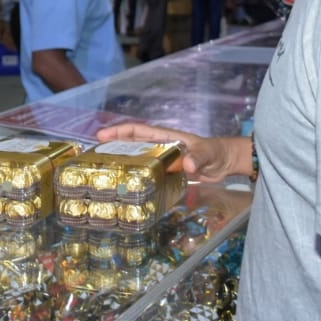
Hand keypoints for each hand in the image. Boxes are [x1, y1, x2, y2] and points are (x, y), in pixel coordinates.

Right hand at [96, 123, 240, 182]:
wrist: (227, 163)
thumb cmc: (217, 152)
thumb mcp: (208, 152)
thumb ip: (199, 157)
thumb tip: (187, 164)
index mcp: (166, 137)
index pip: (139, 131)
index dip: (120, 132)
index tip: (102, 136)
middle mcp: (161, 147)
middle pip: (133, 145)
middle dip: (114, 148)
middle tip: (94, 157)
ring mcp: (164, 161)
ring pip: (138, 160)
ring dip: (123, 164)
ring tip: (104, 173)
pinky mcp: (168, 174)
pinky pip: (149, 174)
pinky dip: (138, 179)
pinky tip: (128, 188)